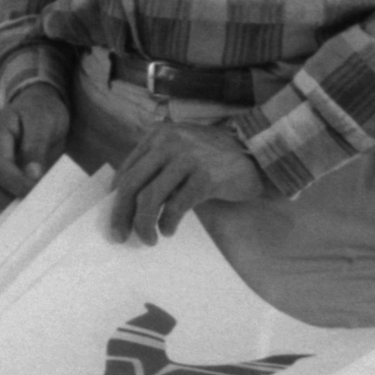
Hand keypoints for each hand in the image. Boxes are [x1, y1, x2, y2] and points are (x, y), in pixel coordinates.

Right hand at [0, 83, 71, 206]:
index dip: (17, 184)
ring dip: (10, 202)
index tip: (38, 192)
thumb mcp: (44, 123)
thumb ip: (36, 147)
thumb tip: (31, 177)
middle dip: (12, 198)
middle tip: (38, 202)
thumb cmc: (41, 111)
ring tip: (33, 201)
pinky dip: (10, 199)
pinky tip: (26, 198)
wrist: (36, 103)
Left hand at [104, 116, 270, 242]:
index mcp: (159, 135)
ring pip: (150, 198)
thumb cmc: (214, 159)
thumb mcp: (180, 152)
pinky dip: (168, 223)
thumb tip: (126, 201)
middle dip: (121, 215)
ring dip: (143, 224)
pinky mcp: (205, 176)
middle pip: (131, 184)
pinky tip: (168, 231)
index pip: (126, 170)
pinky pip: (176, 206)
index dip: (116, 199)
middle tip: (119, 236)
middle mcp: (169, 142)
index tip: (116, 218)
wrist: (258, 154)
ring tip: (148, 239)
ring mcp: (187, 158)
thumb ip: (156, 167)